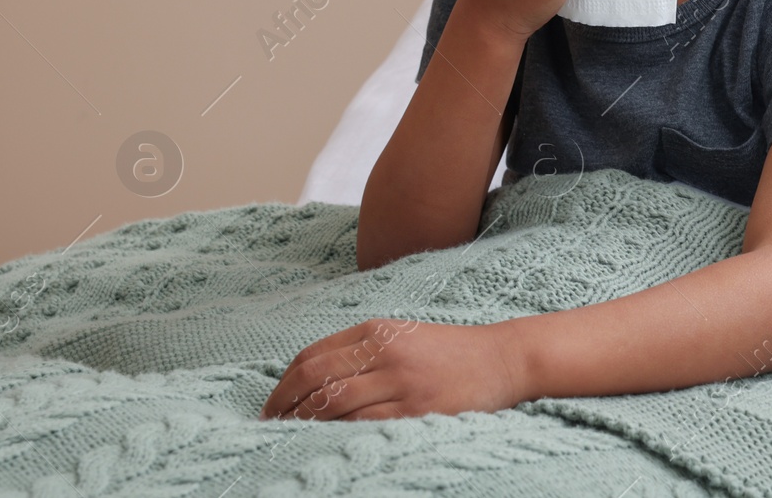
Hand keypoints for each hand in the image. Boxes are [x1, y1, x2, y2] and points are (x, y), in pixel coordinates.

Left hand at [258, 318, 529, 420]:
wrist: (504, 358)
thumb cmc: (452, 352)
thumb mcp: (404, 336)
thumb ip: (363, 350)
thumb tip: (311, 380)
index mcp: (378, 330)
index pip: (312, 355)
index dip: (282, 384)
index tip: (269, 406)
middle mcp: (385, 351)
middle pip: (315, 377)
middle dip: (283, 405)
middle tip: (267, 426)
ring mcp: (401, 380)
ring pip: (333, 403)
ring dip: (303, 422)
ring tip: (288, 437)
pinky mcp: (417, 408)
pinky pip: (363, 423)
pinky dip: (337, 433)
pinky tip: (324, 442)